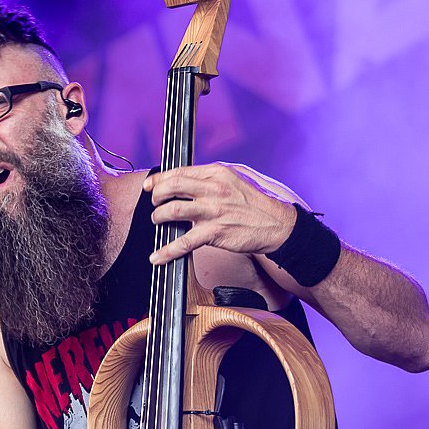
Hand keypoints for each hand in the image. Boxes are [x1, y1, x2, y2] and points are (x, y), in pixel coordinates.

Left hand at [144, 162, 298, 263]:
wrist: (277, 225)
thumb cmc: (257, 202)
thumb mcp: (237, 177)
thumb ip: (214, 176)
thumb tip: (190, 178)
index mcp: (218, 173)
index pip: (180, 172)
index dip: (160, 179)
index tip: (150, 186)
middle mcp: (214, 189)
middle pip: (172, 187)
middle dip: (156, 196)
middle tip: (154, 204)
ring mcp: (213, 211)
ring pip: (172, 211)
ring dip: (158, 218)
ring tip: (157, 222)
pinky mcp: (215, 233)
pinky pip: (183, 242)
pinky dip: (166, 251)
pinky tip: (157, 257)